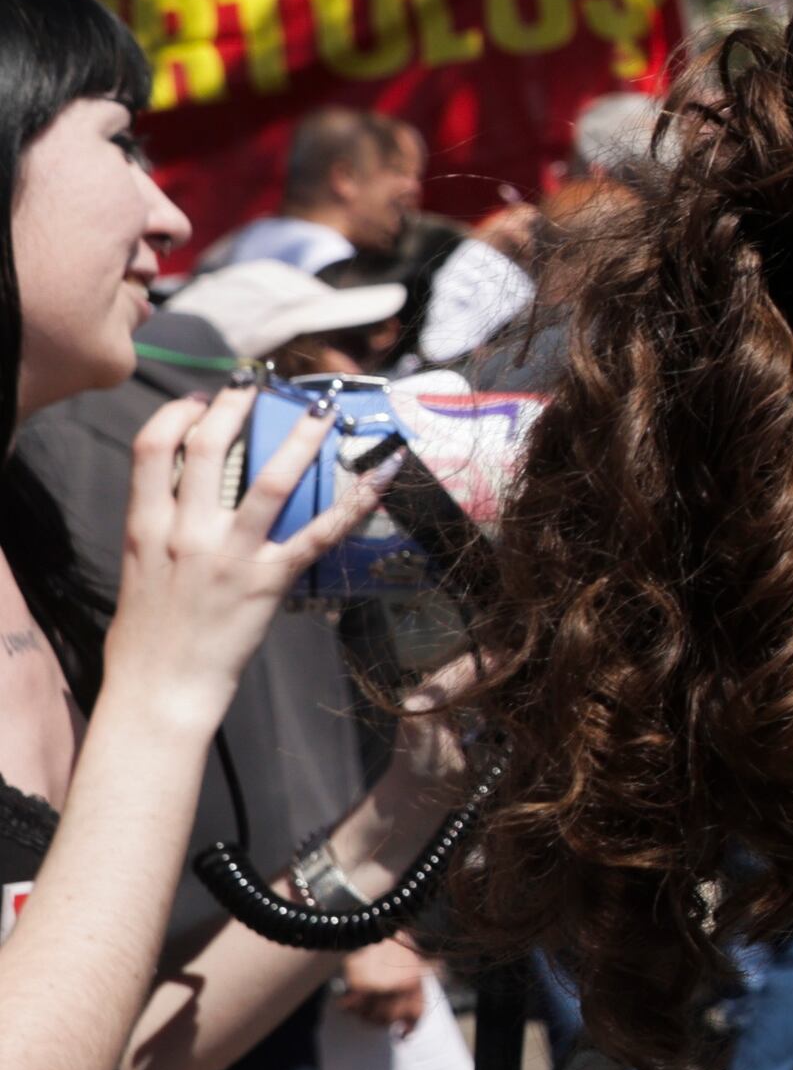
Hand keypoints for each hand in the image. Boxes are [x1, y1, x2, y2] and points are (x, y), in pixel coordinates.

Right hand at [97, 389, 375, 745]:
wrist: (160, 688)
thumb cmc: (147, 635)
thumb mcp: (136, 567)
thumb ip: (156, 527)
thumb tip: (177, 491)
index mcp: (145, 526)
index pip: (152, 447)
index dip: (177, 412)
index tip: (200, 398)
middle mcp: (186, 532)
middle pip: (210, 447)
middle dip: (235, 403)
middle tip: (257, 381)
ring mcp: (229, 555)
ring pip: (271, 479)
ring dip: (301, 436)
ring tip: (322, 408)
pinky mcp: (267, 582)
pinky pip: (319, 534)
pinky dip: (355, 502)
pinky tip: (380, 474)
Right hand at [336, 937, 430, 1035]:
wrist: (371, 923)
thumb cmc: (389, 944)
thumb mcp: (410, 962)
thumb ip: (410, 988)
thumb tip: (404, 1027)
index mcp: (416, 981)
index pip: (416, 1014)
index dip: (409, 1028)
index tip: (401, 1035)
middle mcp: (402, 988)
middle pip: (389, 1019)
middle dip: (378, 1020)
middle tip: (368, 1012)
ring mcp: (382, 988)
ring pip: (369, 1017)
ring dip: (361, 1014)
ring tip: (356, 1003)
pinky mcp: (360, 985)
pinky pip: (350, 1007)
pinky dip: (346, 1006)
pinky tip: (344, 1000)